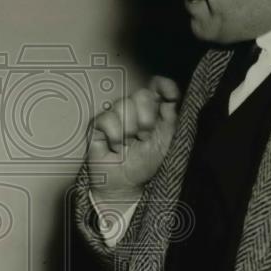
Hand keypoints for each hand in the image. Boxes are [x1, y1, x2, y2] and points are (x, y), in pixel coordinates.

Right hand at [87, 76, 180, 201]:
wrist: (126, 183)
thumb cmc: (146, 163)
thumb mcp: (166, 141)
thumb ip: (171, 117)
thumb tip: (171, 96)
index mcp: (153, 109)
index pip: (158, 86)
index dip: (164, 86)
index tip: (170, 96)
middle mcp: (134, 108)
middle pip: (142, 94)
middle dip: (146, 120)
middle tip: (144, 137)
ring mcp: (116, 114)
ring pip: (124, 104)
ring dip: (130, 131)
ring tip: (129, 144)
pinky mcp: (98, 123)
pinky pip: (108, 118)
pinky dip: (115, 137)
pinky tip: (116, 147)